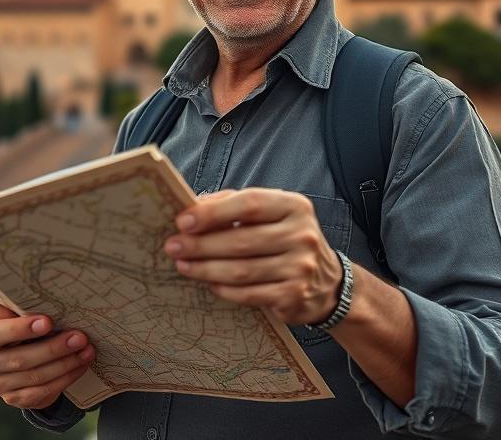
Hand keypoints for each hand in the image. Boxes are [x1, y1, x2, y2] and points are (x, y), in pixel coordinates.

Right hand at [0, 304, 95, 409]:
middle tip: (80, 337)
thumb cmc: (13, 318)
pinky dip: (65, 379)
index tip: (48, 322)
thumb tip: (54, 302)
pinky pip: (41, 393)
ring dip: (65, 364)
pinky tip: (80, 365)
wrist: (10, 346)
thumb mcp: (8, 309)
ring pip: (34, 378)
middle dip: (53, 348)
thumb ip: (20, 308)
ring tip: (86, 350)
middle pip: (19, 359)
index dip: (21, 329)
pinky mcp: (13, 398)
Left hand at [163, 189, 343, 326]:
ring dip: (205, 269)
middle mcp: (302, 235)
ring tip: (182, 265)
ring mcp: (301, 268)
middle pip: (241, 241)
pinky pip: (249, 294)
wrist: (328, 282)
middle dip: (201, 244)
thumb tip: (193, 205)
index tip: (183, 221)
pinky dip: (224, 289)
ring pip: (242, 270)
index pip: (249, 204)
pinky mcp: (294, 296)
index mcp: (294, 206)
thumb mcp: (271, 212)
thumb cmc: (286, 238)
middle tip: (173, 246)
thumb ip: (234, 203)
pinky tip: (207, 283)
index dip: (213, 213)